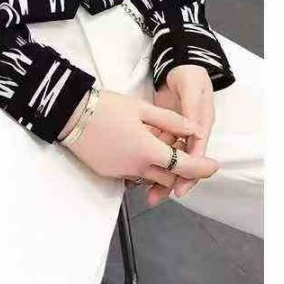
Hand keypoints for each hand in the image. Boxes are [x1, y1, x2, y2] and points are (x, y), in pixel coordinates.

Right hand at [63, 89, 218, 185]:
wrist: (69, 114)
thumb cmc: (106, 106)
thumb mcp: (140, 107)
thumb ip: (170, 120)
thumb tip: (194, 129)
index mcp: (148, 150)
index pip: (184, 167)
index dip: (202, 168)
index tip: (214, 165)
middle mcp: (137, 168)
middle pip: (169, 178)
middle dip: (181, 169)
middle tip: (179, 149)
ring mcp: (121, 173)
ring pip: (151, 178)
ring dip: (160, 168)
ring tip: (156, 145)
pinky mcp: (108, 174)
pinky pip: (133, 175)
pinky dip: (142, 167)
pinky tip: (136, 149)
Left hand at [147, 66, 215, 205]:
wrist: (177, 64)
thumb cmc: (189, 76)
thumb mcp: (192, 90)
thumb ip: (191, 111)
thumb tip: (195, 133)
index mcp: (201, 126)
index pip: (194, 155)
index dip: (187, 173)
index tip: (178, 190)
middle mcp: (189, 133)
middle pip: (180, 162)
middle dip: (169, 180)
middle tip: (154, 197)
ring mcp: (174, 131)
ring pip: (166, 157)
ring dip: (156, 172)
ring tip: (141, 189)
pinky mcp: (161, 127)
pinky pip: (155, 146)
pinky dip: (147, 157)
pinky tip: (133, 169)